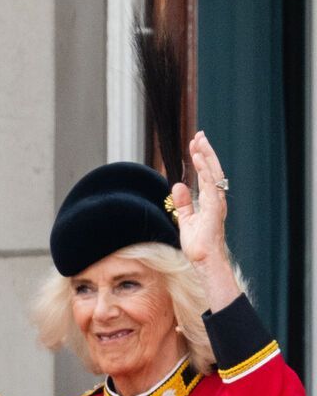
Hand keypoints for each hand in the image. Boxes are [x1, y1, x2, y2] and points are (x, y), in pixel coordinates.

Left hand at [172, 130, 243, 310]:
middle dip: (205, 151)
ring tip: (198, 141)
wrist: (204, 261)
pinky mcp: (214, 208)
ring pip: (213, 173)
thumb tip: (177, 185)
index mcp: (211, 201)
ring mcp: (217, 203)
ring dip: (205, 156)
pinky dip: (205, 170)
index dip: (201, 159)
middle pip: (212, 170)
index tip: (194, 144)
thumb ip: (183, 202)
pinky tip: (199, 158)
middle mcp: (216, 199)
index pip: (207, 174)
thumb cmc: (198, 245)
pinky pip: (210, 185)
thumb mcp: (185, 219)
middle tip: (199, 135)